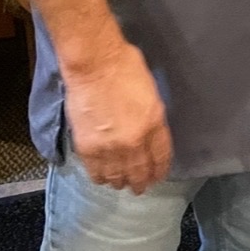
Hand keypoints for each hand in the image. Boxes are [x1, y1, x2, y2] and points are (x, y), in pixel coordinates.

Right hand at [63, 39, 172, 192]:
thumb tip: (149, 132)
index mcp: (154, 123)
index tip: (158, 176)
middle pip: (140, 173)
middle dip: (141, 182)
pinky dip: (101, 177)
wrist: (94, 63)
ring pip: (118, 178)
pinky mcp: (88, 149)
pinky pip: (96, 174)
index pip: (161, 157)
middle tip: (140, 187)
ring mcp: (110, 148)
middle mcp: (135, 142)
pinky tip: (103, 176)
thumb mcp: (151, 91)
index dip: (160, 170)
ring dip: (121, 182)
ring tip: (121, 182)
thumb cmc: (125, 66)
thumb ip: (152, 117)